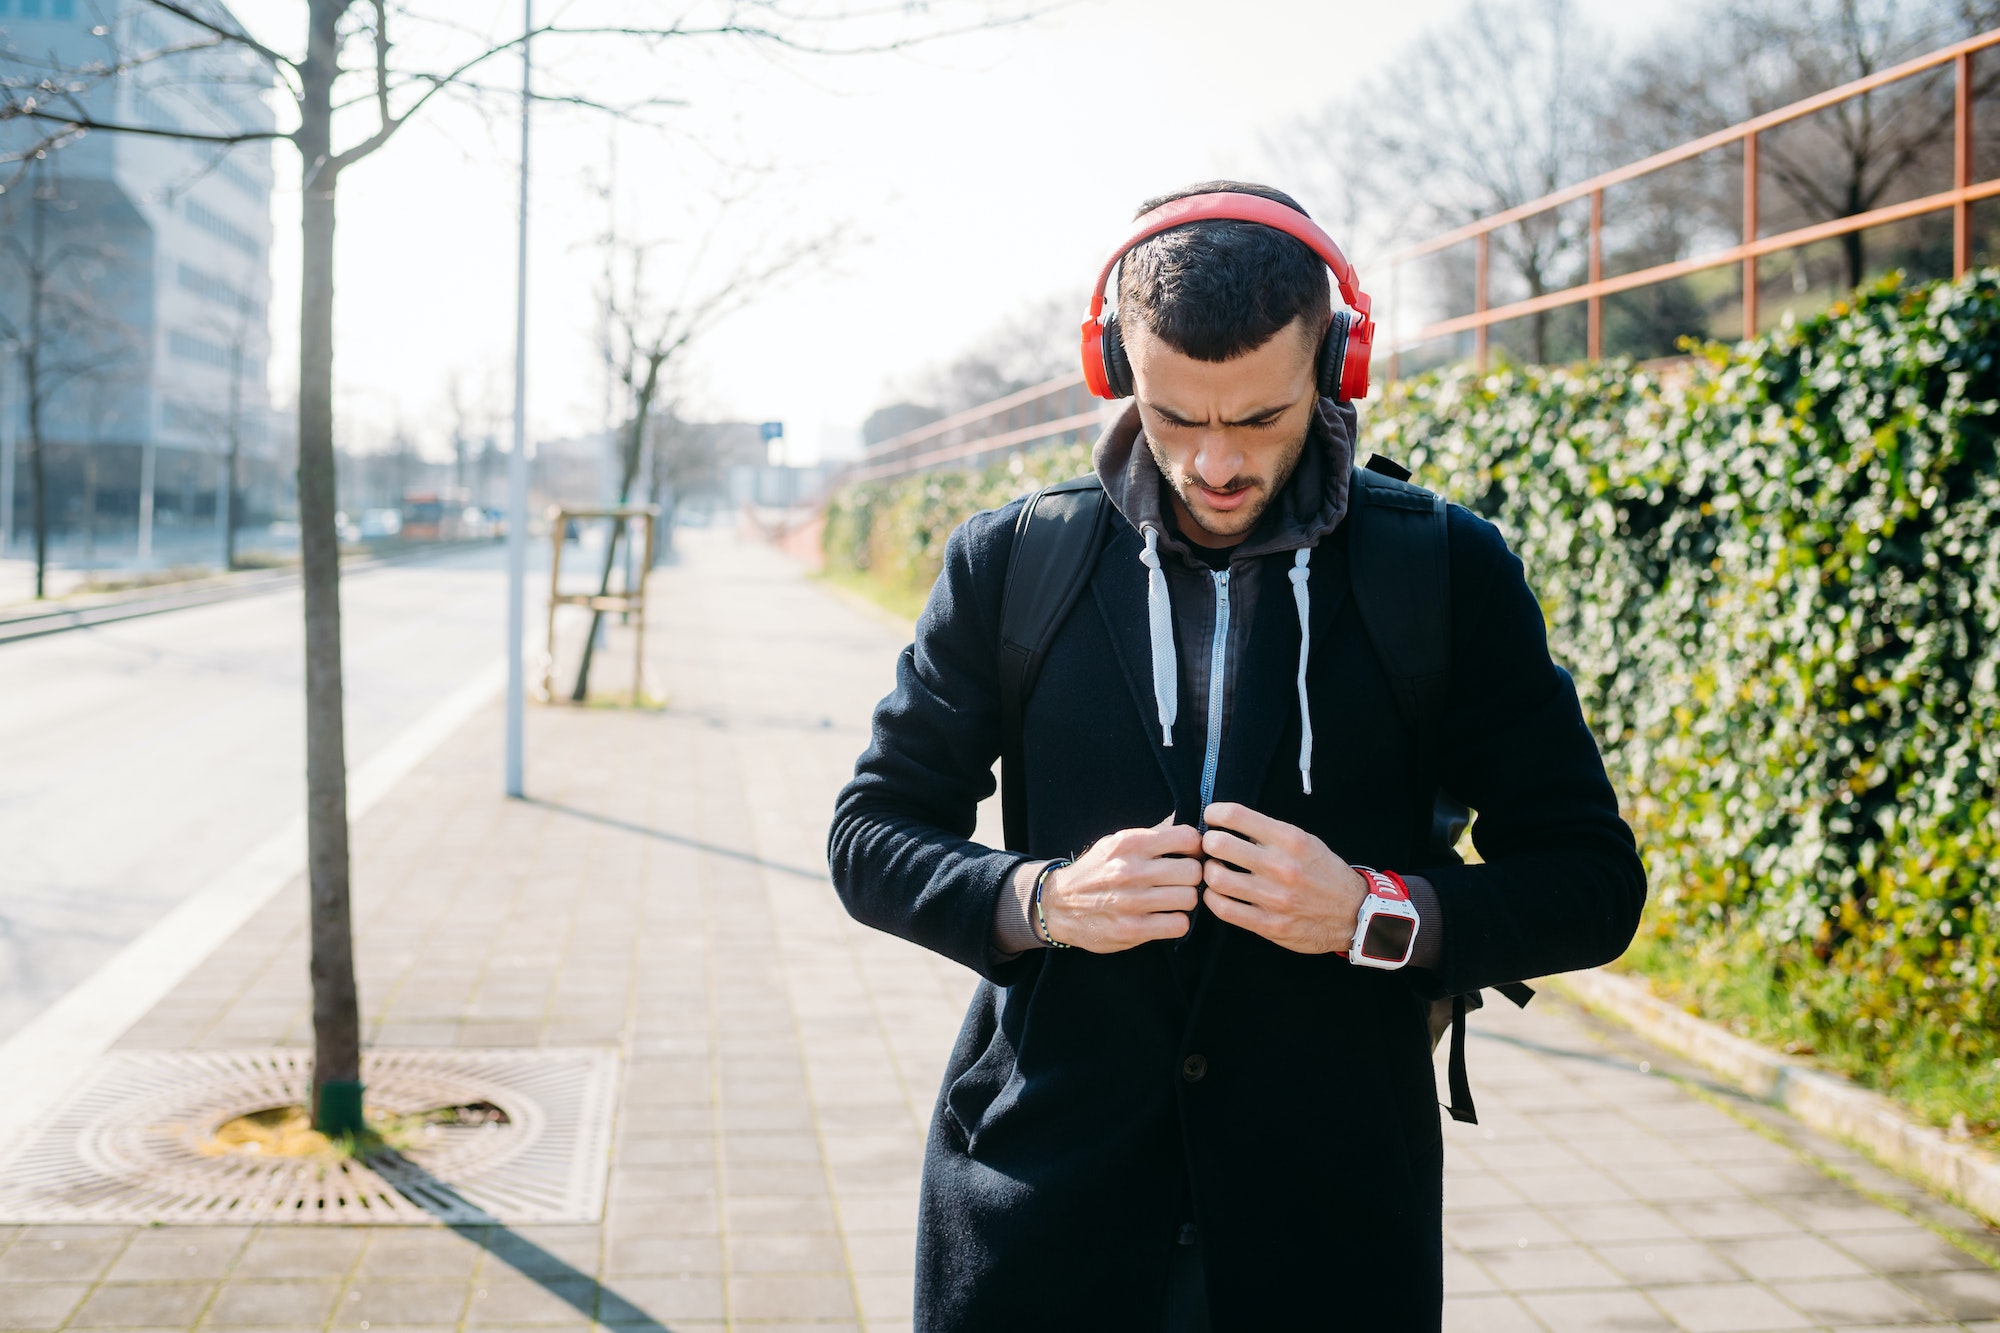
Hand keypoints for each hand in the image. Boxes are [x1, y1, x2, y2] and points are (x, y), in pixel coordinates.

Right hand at [1036, 815, 1203, 952]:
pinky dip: (1177, 922)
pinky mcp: (1132, 930)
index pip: (1186, 838)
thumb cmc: (1095, 872)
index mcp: (1129, 843)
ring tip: (1173, 900)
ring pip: (1189, 898)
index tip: (1190, 856)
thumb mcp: (1115, 843)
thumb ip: (1150, 839)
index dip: (1195, 848)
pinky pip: (1178, 925)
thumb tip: (1192, 836)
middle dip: (1192, 877)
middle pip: (1193, 871)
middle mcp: (1130, 870)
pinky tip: (1165, 917)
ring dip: (1185, 901)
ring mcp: (1131, 902)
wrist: (1058, 905)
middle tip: (1182, 882)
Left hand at [1201, 802, 1365, 954]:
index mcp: (1289, 840)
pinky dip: (1213, 898)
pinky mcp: (1268, 924)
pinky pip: (1223, 909)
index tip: (1212, 817)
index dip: (1215, 813)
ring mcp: (1273, 897)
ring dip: (1208, 871)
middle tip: (1210, 847)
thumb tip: (1231, 824)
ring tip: (1214, 870)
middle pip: (1218, 845)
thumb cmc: (1324, 874)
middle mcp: (1280, 866)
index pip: (1235, 816)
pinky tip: (1217, 893)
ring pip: (1216, 878)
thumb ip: (1270, 834)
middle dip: (1207, 843)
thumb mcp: (1305, 842)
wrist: (1353, 913)